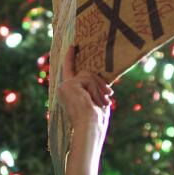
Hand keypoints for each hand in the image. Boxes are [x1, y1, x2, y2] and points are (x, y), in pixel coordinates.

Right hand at [57, 46, 113, 174]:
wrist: (88, 128)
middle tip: (109, 95)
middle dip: (99, 83)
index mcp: (68, 92)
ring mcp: (65, 85)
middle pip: (86, 73)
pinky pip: (88, 79)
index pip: (69, 71)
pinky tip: (96, 101)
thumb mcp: (96, 100)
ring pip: (89, 75)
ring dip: (99, 89)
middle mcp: (63, 87)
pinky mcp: (69, 84)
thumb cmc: (94, 120)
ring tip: (103, 102)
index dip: (70, 58)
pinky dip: (96, 89)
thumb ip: (94, 88)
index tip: (73, 46)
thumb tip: (102, 80)